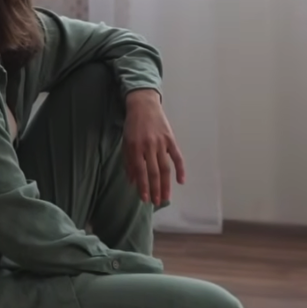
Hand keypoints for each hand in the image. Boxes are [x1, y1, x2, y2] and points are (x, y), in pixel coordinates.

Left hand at [122, 89, 185, 206]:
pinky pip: (177, 156)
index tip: (145, 198)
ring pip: (165, 168)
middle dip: (155, 189)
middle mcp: (148, 146)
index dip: (143, 187)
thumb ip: (128, 161)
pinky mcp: (170, 139)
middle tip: (157, 202)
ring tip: (166, 197)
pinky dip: (180, 169)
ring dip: (166, 184)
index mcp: (135, 147)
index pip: (140, 172)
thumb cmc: (133, 125)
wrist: (143, 105)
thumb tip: (131, 181)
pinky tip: (181, 181)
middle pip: (153, 172)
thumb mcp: (126, 142)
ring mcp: (161, 143)